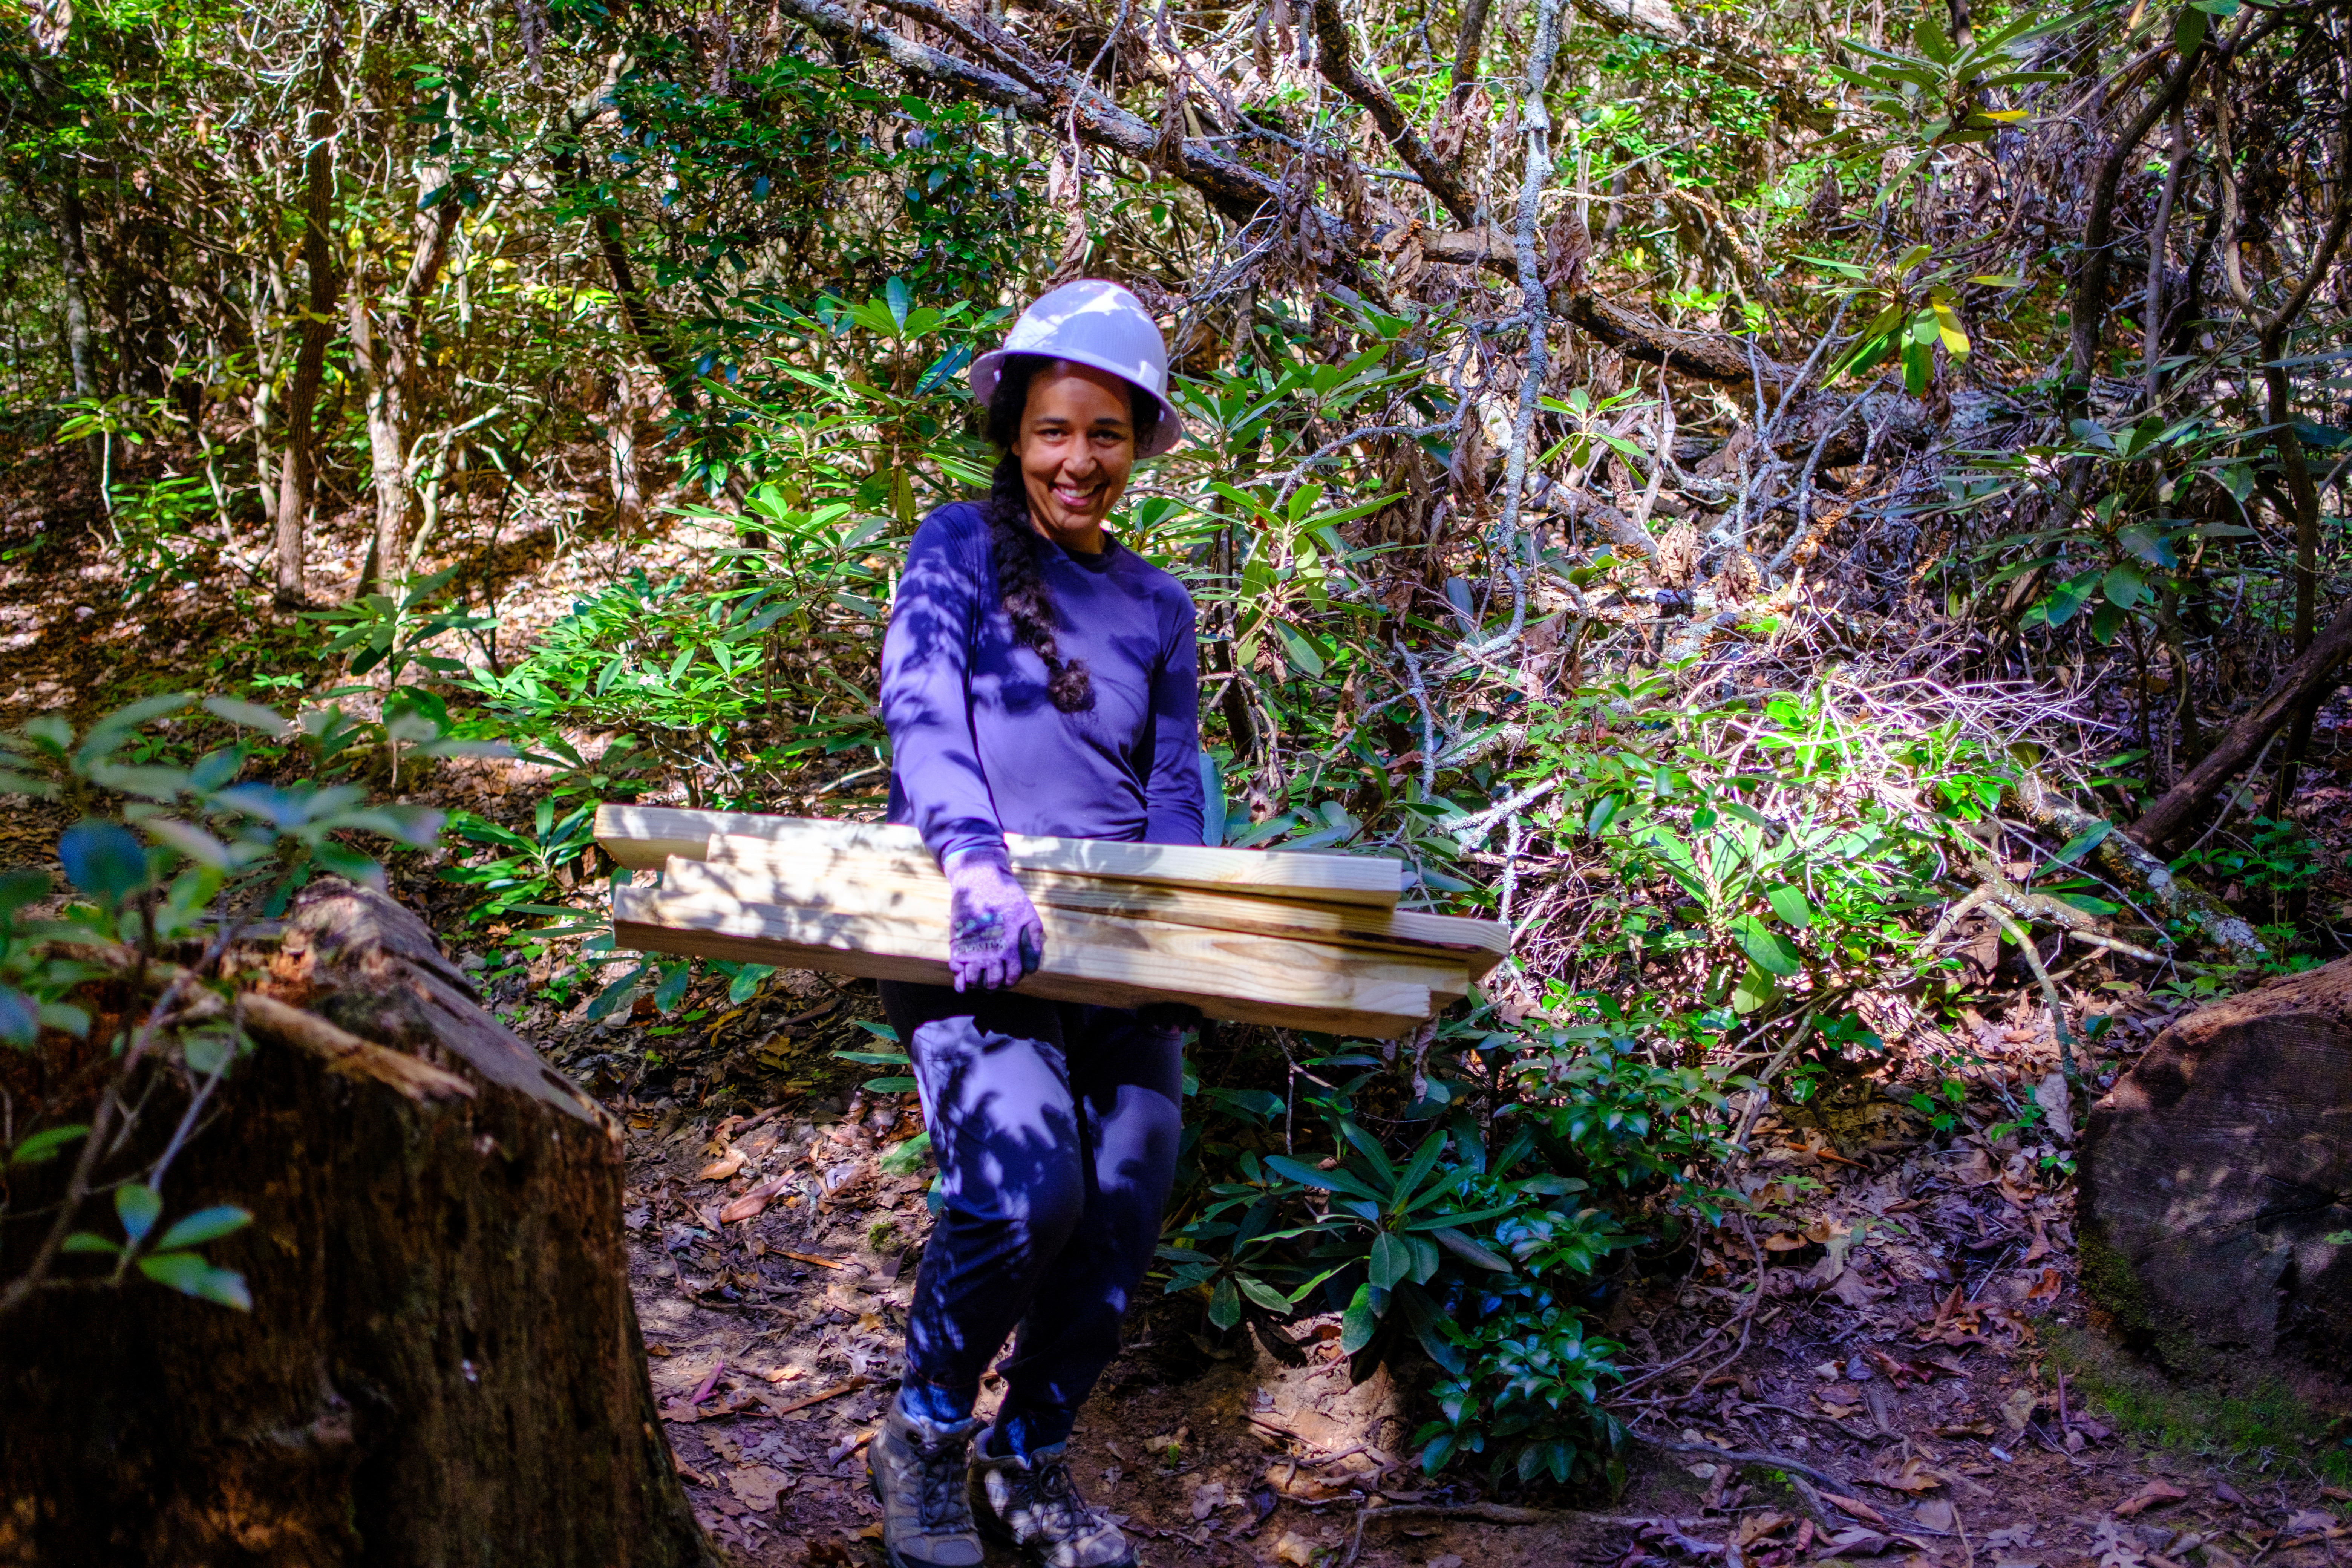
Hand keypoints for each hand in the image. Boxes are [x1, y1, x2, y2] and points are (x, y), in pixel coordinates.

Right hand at [942, 847, 1043, 991]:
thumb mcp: (1028, 914)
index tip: (1009, 974)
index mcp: (1010, 947)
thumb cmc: (1007, 896)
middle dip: (995, 983)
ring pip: (975, 981)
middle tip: (994, 976)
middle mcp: (991, 952)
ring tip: (980, 977)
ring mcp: (972, 949)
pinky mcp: (957, 944)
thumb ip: (1033, 940)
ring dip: (978, 983)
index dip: (1012, 979)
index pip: (1012, 977)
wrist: (978, 879)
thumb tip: (1032, 966)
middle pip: (994, 983)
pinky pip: (957, 971)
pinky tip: (964, 982)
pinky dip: (961, 981)